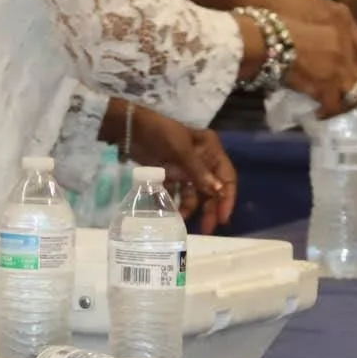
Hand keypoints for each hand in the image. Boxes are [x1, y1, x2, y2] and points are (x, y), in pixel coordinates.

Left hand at [128, 111, 237, 232]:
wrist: (129, 128)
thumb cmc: (160, 133)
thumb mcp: (181, 151)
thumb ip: (199, 173)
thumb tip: (219, 193)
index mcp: (211, 149)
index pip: (226, 177)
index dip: (227, 198)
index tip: (223, 218)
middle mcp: (202, 160)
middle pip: (211, 189)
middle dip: (210, 208)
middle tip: (207, 229)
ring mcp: (185, 168)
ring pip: (194, 194)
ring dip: (190, 208)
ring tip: (183, 223)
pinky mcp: (170, 174)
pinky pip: (176, 193)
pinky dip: (174, 203)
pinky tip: (171, 214)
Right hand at [280, 7, 356, 116]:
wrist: (265, 37)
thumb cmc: (279, 18)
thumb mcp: (310, 9)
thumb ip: (326, 22)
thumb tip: (328, 40)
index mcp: (343, 19)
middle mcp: (347, 43)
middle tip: (348, 95)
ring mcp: (339, 65)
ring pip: (354, 92)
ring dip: (345, 102)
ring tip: (335, 107)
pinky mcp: (327, 85)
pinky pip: (334, 104)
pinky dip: (327, 111)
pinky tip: (319, 112)